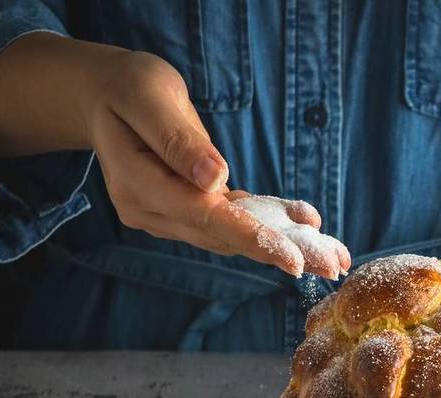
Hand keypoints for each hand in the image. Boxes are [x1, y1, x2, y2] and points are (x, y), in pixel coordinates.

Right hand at [0, 34, 341, 277]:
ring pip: (233, 236)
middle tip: (334, 265)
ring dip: (284, 244)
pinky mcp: (185, 211)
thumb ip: (178, 140)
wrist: (106, 96)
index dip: (251, 238)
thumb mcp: (149, 98)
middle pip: (225, 237)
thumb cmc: (128, 88)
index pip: (204, 217)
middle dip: (283, 251)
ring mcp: (167, 216)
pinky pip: (232, 222)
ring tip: (333, 256)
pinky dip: (269, 225)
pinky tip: (307, 225)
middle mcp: (152, 212)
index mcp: (139, 185)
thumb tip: (216, 179)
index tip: (294, 260)